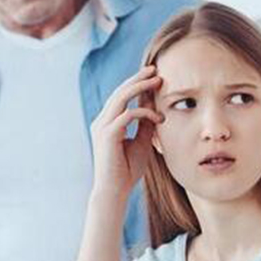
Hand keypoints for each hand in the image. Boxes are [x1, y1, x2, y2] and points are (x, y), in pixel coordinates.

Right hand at [89, 66, 163, 200]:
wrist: (114, 192)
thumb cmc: (127, 171)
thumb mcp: (141, 143)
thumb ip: (145, 126)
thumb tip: (154, 109)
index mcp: (107, 122)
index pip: (121, 96)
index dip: (136, 84)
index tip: (154, 76)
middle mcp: (102, 121)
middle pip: (120, 92)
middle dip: (138, 78)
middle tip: (155, 69)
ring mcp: (102, 127)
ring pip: (121, 98)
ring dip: (141, 87)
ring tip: (158, 80)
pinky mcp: (107, 135)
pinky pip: (127, 115)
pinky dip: (144, 112)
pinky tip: (158, 117)